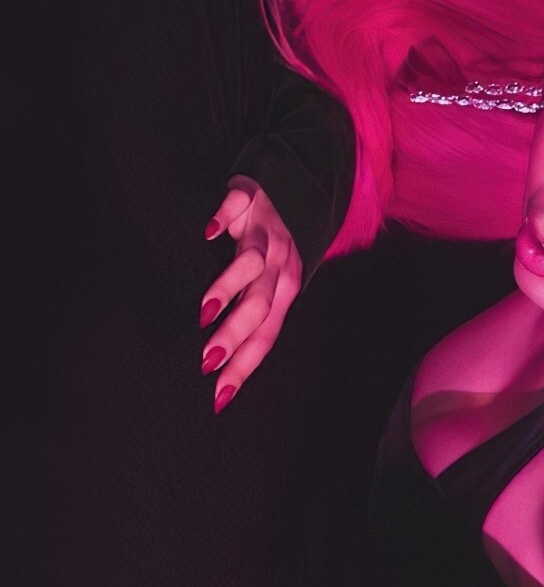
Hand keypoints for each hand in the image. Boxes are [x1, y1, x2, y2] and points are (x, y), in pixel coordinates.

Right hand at [199, 179, 302, 411]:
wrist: (293, 190)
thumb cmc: (274, 251)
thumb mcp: (270, 286)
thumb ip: (249, 319)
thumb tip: (222, 366)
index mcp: (284, 292)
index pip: (265, 337)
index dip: (244, 368)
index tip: (219, 396)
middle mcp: (279, 265)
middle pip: (260, 306)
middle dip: (234, 336)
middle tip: (206, 361)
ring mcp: (265, 231)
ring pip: (253, 263)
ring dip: (230, 287)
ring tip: (206, 311)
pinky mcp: (250, 197)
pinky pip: (239, 207)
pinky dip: (226, 218)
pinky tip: (208, 233)